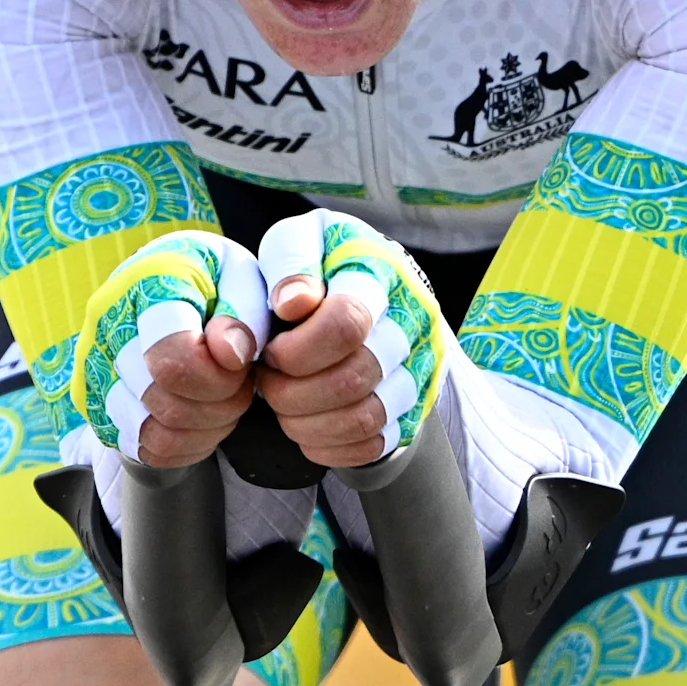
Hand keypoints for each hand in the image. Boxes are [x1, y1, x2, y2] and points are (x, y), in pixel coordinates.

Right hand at [68, 228, 271, 465]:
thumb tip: (231, 354)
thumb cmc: (213, 280)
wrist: (169, 287)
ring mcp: (94, 369)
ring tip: (226, 397)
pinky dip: (189, 443)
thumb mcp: (242, 276)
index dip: (219, 376)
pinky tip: (204, 415)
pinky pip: (148, 449)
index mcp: (144, 283)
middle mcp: (106, 326)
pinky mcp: (96, 405)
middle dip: (222, 402)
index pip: (171, 359)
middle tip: (242, 380)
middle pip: (167, 403)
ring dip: (208, 426)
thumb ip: (244, 309)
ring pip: (157, 433)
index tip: (243, 361)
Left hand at [248, 210, 448, 468]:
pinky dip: (327, 444)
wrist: (370, 290)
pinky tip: (303, 424)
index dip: (298, 348)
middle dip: (292, 389)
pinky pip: (373, 444)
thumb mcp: (298, 241)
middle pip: (354, 377)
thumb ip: (290, 262)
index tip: (272, 347)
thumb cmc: (320, 265)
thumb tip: (293, 304)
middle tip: (267, 377)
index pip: (348, 323)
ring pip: (364, 417)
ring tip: (280, 402)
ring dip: (305, 421)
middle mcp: (412, 321)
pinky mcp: (413, 406)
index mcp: (381, 273)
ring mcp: (419, 368)